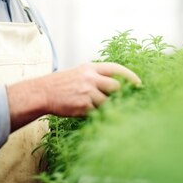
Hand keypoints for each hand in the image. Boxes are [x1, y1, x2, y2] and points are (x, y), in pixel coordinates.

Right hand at [6, 63, 140, 130]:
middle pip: (116, 86)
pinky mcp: (83, 106)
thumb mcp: (79, 73)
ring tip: (106, 110)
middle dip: (122, 95)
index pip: (116, 69)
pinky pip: (98, 112)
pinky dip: (98, 114)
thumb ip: (96, 76)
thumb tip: (117, 85)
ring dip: (109, 107)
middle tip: (127, 101)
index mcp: (90, 68)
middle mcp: (90, 78)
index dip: (130, 76)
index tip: (139, 84)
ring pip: (108, 102)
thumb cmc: (62, 84)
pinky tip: (94, 114)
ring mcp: (87, 92)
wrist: (43, 92)